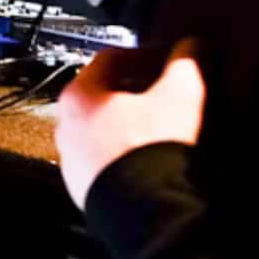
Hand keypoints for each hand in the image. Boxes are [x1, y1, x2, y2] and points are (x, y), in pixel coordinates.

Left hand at [54, 42, 205, 208]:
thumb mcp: (178, 96)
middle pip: (102, 94)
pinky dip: (124, 151)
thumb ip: (184, 64)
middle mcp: (67, 126)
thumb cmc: (151, 150)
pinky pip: (104, 159)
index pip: (111, 59)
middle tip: (162, 88)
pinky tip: (149, 156)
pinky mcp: (84, 187)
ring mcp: (73, 159)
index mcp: (80, 96)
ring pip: (101, 128)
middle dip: (134, 88)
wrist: (143, 210)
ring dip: (128, 121)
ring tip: (159, 124)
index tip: (164, 59)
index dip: (144, 54)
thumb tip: (191, 47)